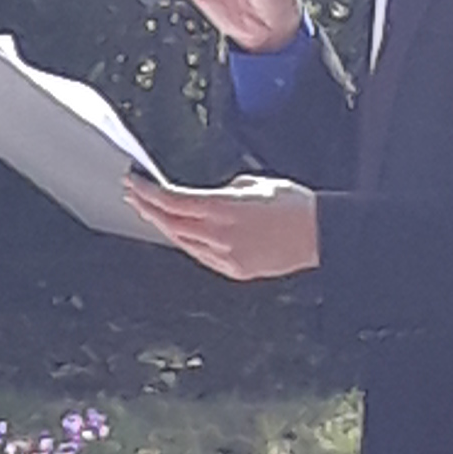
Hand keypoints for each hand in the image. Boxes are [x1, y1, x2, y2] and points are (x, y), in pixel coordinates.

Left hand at [122, 176, 320, 280]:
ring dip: (162, 225)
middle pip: (170, 222)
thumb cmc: (293, 206)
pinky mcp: (234, 270)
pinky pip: (199, 255)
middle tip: (133, 195)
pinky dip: (184, 242)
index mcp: (223, 208)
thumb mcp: (254, 184)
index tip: (134, 182)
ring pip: (181, 241)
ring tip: (150, 212)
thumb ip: (224, 191)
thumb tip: (207, 197)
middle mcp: (219, 235)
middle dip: (147, 207)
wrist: (319, 234)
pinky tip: (178, 232)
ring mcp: (225, 256)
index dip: (148, 192)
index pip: (172, 201)